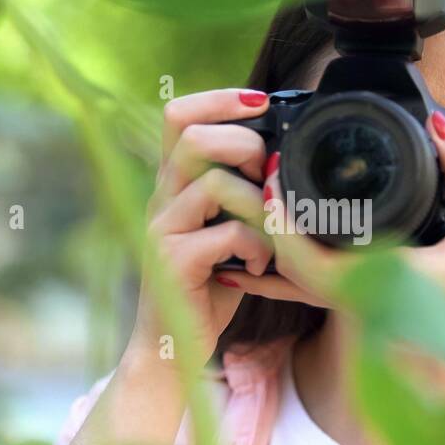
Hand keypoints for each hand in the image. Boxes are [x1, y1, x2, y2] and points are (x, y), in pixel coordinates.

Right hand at [124, 88, 274, 372]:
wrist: (174, 346)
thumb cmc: (210, 285)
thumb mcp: (226, 227)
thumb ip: (240, 191)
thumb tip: (283, 155)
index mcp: (172, 183)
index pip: (179, 115)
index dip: (220, 99)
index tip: (262, 102)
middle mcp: (160, 198)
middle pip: (193, 136)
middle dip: (245, 145)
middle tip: (268, 175)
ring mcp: (161, 228)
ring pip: (214, 183)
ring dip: (258, 204)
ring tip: (269, 233)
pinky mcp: (172, 262)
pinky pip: (225, 233)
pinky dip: (256, 247)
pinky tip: (260, 266)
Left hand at [230, 111, 444, 412]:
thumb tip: (437, 123)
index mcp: (377, 284)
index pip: (302, 254)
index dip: (277, 215)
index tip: (274, 172)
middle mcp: (359, 302)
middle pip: (286, 265)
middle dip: (268, 219)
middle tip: (268, 172)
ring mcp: (357, 310)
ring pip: (293, 280)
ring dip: (274, 240)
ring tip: (269, 193)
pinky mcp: (362, 311)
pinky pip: (310, 290)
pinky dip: (287, 266)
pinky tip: (266, 251)